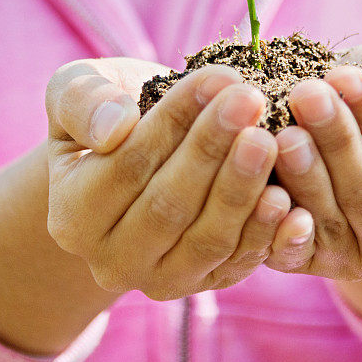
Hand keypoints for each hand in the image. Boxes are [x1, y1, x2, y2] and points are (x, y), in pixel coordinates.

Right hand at [46, 58, 292, 299]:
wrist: (137, 153)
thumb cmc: (107, 111)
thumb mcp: (76, 90)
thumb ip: (83, 101)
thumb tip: (114, 128)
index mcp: (71, 215)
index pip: (128, 164)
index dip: (175, 121)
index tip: (217, 77)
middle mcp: (110, 260)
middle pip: (168, 206)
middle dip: (213, 149)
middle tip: (251, 100)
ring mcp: (160, 280)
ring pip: (207, 239)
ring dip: (242, 189)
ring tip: (270, 139)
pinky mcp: (206, 283)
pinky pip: (238, 262)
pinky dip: (266, 233)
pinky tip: (289, 198)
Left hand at [265, 41, 361, 279]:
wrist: (342, 112)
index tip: (348, 77)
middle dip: (335, 139)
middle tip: (306, 95)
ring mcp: (351, 259)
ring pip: (327, 215)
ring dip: (304, 173)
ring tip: (284, 132)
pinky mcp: (304, 262)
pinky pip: (290, 249)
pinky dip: (277, 223)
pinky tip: (267, 190)